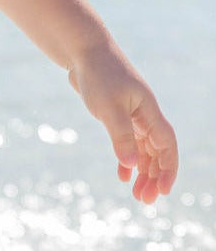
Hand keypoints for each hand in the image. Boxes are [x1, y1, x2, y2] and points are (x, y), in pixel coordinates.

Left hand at [68, 40, 177, 203]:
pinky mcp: (116, 111)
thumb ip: (120, 136)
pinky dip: (126, 157)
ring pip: (143, 148)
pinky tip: (122, 174)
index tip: (163, 191)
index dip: (168, 169)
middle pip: (156, 151)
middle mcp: (144, 113)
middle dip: (154, 176)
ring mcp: (131, 113)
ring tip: (135, 193)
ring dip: (141, 170)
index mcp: (149, 111)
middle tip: (145, 201)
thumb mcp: (108, 108)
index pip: (166, 145)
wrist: (82, 50)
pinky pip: (127, 140)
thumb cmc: (98, 74)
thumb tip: (132, 166)